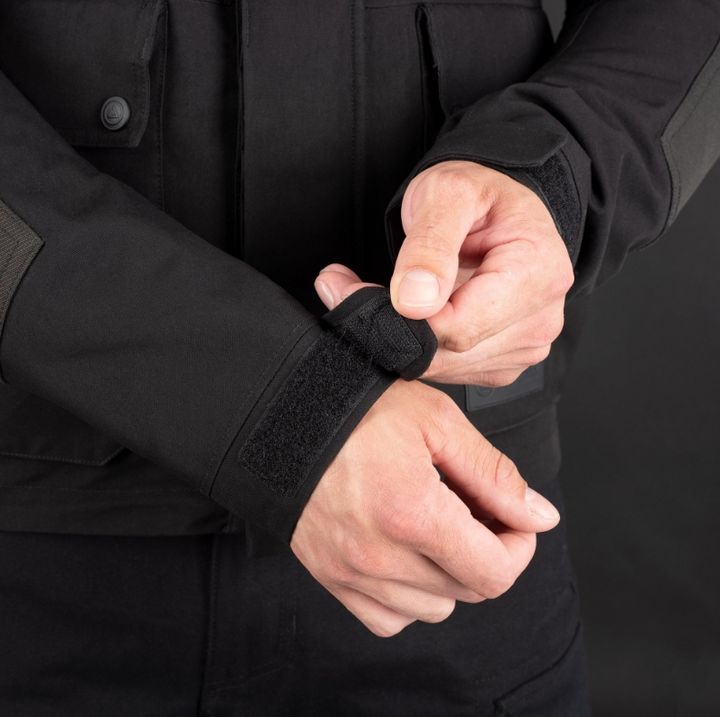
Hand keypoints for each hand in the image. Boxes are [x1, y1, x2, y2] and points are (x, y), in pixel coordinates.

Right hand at [290, 380, 559, 636]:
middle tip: (473, 510)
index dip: (519, 546)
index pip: (495, 573)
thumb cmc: (355, 410)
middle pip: (468, 591)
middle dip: (486, 552)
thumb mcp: (437, 423)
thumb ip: (493, 475)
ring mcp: (351, 573)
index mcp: (413, 514)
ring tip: (435, 526)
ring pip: (433, 609)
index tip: (512, 518)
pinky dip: (408, 596)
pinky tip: (405, 554)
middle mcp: (380, 556)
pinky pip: (388, 618)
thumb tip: (538, 517)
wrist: (283, 416)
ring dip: (449, 574)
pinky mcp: (330, 577)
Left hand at [314, 161, 574, 385]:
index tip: (356, 291)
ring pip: (444, 368)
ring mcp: (525, 346)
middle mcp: (540, 319)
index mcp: (539, 274)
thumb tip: (414, 301)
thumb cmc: (477, 195)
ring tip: (379, 295)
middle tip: (349, 290)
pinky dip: (420, 349)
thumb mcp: (447, 194)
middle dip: (395, 327)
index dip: (402, 317)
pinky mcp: (503, 362)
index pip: (459, 326)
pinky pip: (450, 372)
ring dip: (402, 339)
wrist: (493, 208)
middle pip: (451, 352)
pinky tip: (413, 315)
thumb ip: (429, 246)